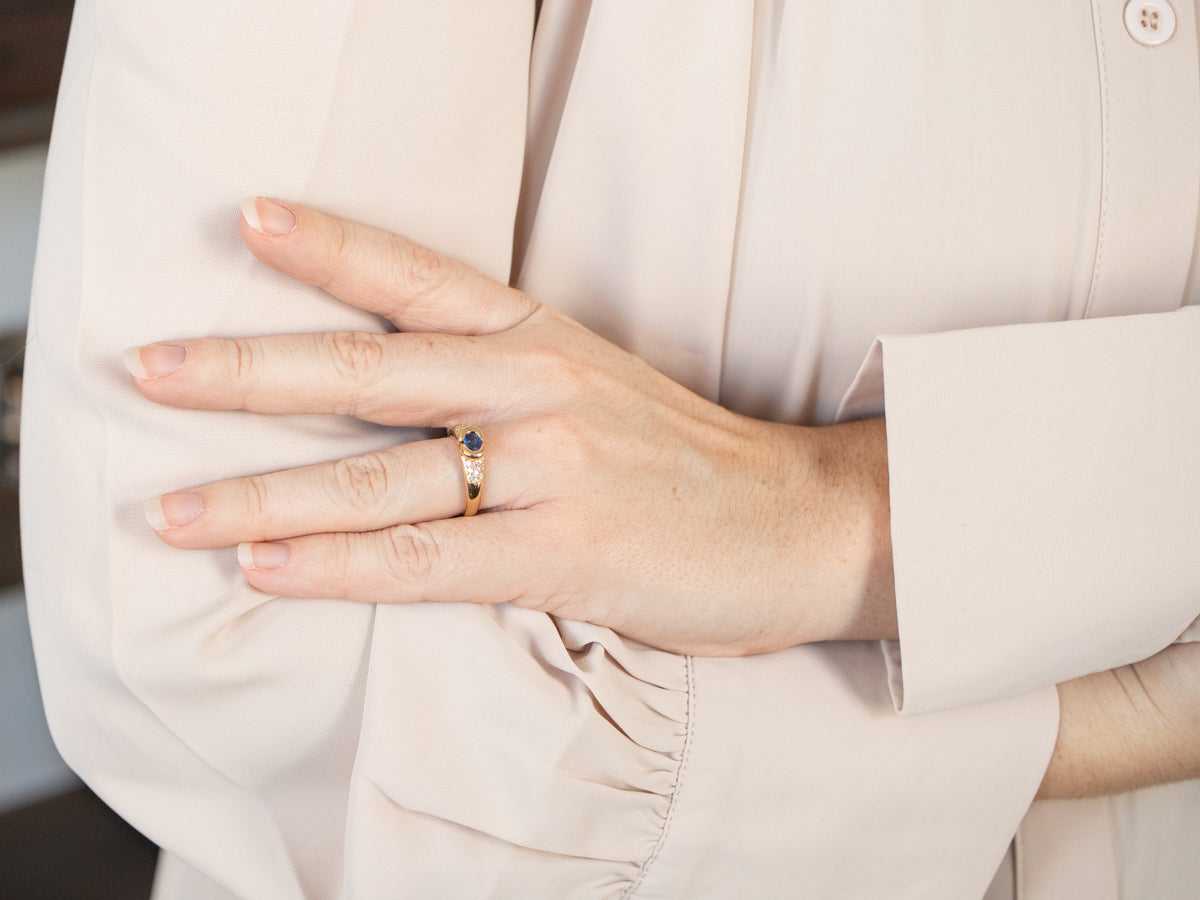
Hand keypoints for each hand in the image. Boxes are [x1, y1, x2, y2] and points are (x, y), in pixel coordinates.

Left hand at [125, 198, 896, 655]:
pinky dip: (338, 569)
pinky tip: (266, 571)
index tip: (247, 218)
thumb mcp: (603, 388)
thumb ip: (508, 386)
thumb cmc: (693, 463)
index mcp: (544, 339)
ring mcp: (550, 468)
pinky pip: (424, 561)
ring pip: (376, 478)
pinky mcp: (564, 554)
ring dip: (260, 495)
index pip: (419, 276)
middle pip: (367, 370)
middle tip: (151, 368)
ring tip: (172, 510)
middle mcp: (538, 388)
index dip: (331, 245)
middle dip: (246, 370)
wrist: (801, 522)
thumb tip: (404, 412)